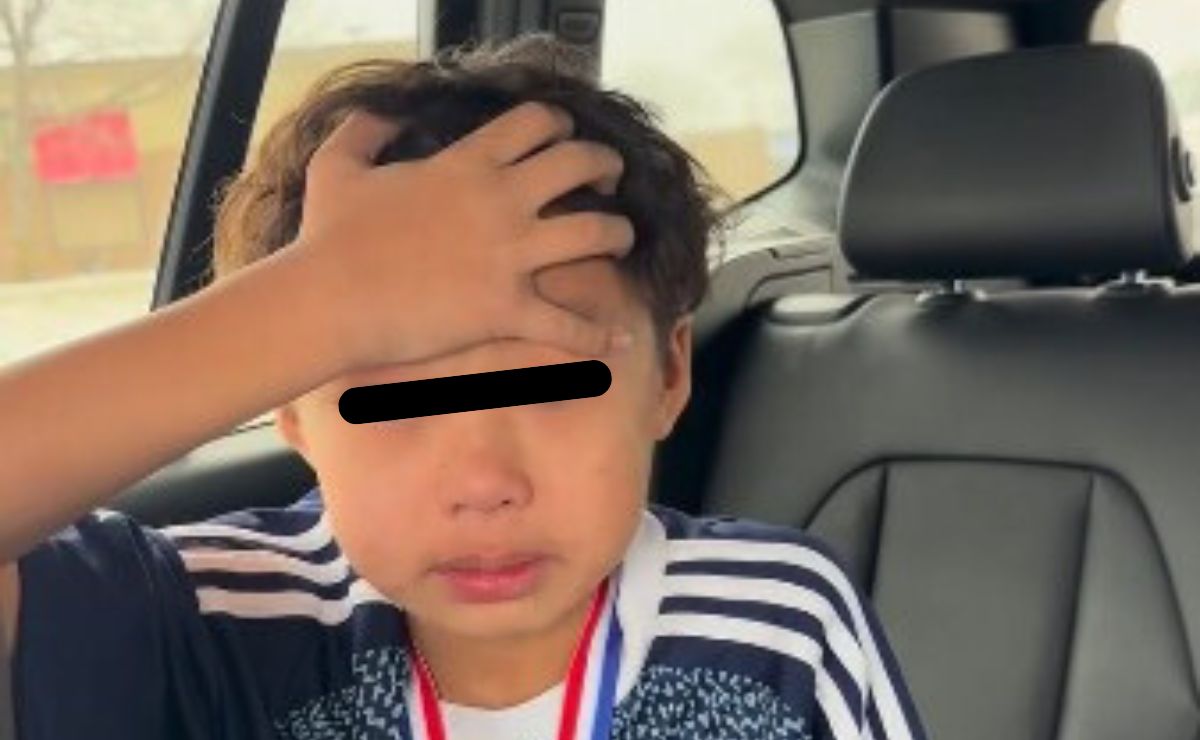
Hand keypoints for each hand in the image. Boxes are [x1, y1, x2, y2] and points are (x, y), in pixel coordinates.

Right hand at [290, 103, 634, 371]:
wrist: (327, 300)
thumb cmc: (327, 236)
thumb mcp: (337, 165)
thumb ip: (366, 129)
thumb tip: (384, 113)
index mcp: (468, 163)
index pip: (538, 122)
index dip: (563, 125)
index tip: (568, 139)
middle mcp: (500, 202)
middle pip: (581, 165)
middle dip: (606, 167)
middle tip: (609, 180)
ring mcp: (509, 257)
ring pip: (596, 233)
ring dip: (619, 234)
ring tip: (621, 241)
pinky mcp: (506, 310)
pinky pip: (568, 325)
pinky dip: (598, 334)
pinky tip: (617, 338)